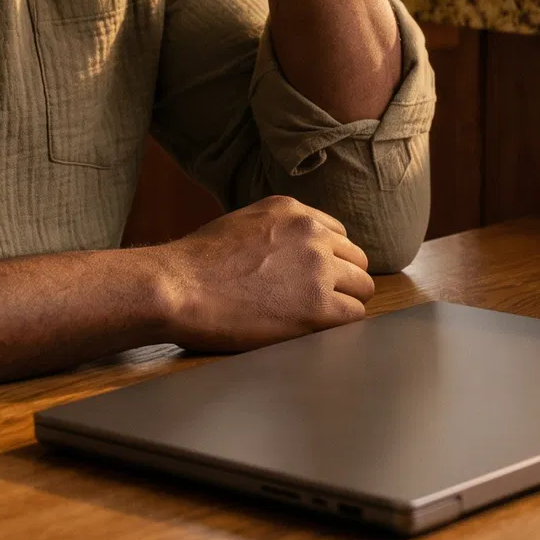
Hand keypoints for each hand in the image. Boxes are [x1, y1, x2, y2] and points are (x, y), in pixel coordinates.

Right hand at [151, 196, 373, 352]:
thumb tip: (291, 253)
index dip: (329, 259)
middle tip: (317, 301)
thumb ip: (277, 231)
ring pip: (361, 287)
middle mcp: (310, 232)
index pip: (337, 234)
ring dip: (343, 303)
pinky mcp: (317, 305)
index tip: (315, 277)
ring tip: (314, 317)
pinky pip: (353, 315)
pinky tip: (314, 329)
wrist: (178, 287)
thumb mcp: (241, 224)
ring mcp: (317, 268)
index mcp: (292, 210)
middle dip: (341, 280)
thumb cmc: (196, 264)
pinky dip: (339, 325)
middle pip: (355, 259)